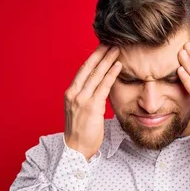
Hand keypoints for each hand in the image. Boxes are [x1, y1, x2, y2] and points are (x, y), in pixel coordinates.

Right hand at [64, 44, 121, 159]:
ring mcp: (81, 99)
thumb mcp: (81, 112)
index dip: (93, 58)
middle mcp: (74, 93)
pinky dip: (111, 74)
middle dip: (100, 53)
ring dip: (108, 60)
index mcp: (71, 93)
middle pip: (88, 68)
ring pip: (96, 74)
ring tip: (118, 49)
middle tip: (111, 41)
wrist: (76, 149)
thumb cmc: (81, 132)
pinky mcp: (90, 106)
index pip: (83, 70)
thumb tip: (100, 89)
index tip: (102, 47)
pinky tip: (118, 65)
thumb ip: (88, 98)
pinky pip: (103, 86)